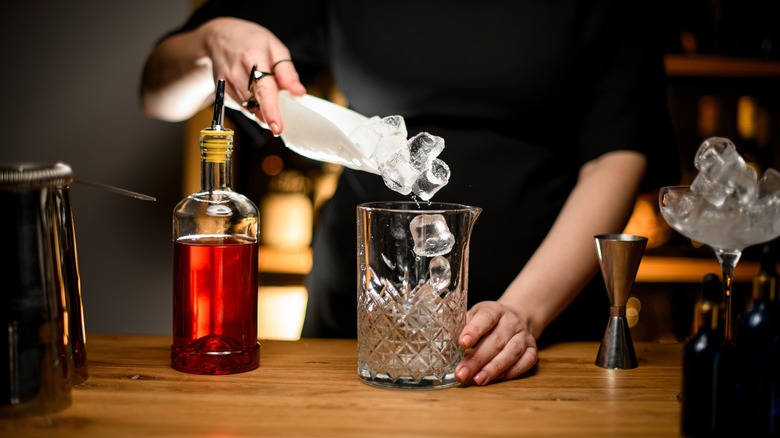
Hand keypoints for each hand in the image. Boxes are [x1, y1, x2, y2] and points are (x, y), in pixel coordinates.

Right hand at [199, 17, 305, 133]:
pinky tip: (254, 94)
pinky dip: (252, 107)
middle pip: (256, 102)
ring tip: (266, 95)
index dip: (271, 110)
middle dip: (271, 114)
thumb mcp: (275, 48)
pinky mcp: (220, 92)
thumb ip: (287, 71)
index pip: (263, 88)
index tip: (277, 127)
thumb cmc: (251, 41)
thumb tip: (298, 92)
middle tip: (281, 114)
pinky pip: (241, 108)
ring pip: (248, 109)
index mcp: (252, 56)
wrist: (219, 37)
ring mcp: (225, 83)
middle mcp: (235, 70)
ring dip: (262, 110)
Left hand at [455, 301, 537, 385]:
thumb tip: (442, 345)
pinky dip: (509, 372)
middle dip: (477, 359)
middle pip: (496, 341)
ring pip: (511, 353)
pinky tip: (494, 379)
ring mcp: (524, 336)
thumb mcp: (474, 315)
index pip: (486, 318)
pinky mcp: (532, 350)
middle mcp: (511, 321)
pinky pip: (524, 363)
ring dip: (493, 369)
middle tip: (462, 373)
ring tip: (478, 380)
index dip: (474, 330)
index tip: (462, 343)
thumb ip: (462, 327)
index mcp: (494, 310)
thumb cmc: (488, 321)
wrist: (516, 317)